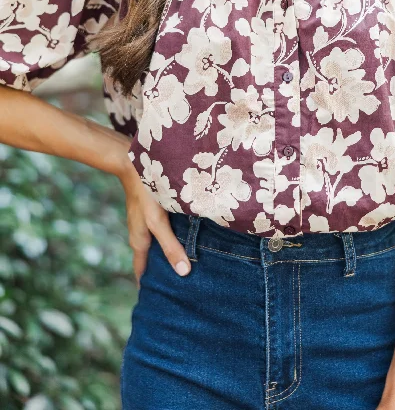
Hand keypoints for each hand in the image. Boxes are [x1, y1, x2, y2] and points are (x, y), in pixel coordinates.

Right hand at [119, 159, 191, 287]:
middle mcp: (140, 235)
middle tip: (180, 288)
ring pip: (156, 245)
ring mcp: (145, 223)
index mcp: (139, 243)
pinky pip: (161, 232)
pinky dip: (171, 239)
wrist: (134, 164)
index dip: (149, 288)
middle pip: (150, 260)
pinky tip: (185, 237)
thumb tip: (183, 272)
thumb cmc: (146, 194)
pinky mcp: (152, 212)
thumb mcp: (158, 222)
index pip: (142, 273)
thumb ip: (170, 246)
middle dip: (162, 273)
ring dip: (168, 254)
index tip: (159, 303)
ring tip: (187, 265)